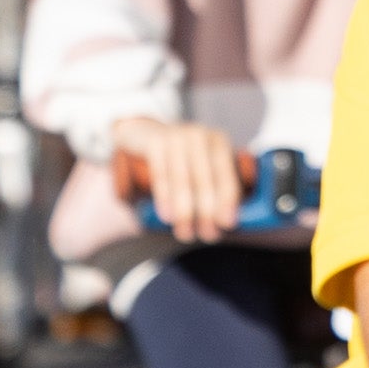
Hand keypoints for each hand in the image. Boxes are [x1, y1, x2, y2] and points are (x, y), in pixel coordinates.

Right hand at [111, 117, 250, 241]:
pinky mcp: (155, 142)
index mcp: (218, 142)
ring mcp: (177, 137)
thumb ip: (212, 185)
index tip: (227, 224)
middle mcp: (200, 137)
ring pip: (184, 181)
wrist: (140, 132)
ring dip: (185, 211)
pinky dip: (165, 197)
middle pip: (206, 181)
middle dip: (207, 212)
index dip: (228, 202)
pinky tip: (167, 216)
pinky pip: (162, 174)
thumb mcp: (198, 164)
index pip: (227, 175)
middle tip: (206, 235)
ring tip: (185, 233)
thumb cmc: (176, 157)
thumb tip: (226, 221)